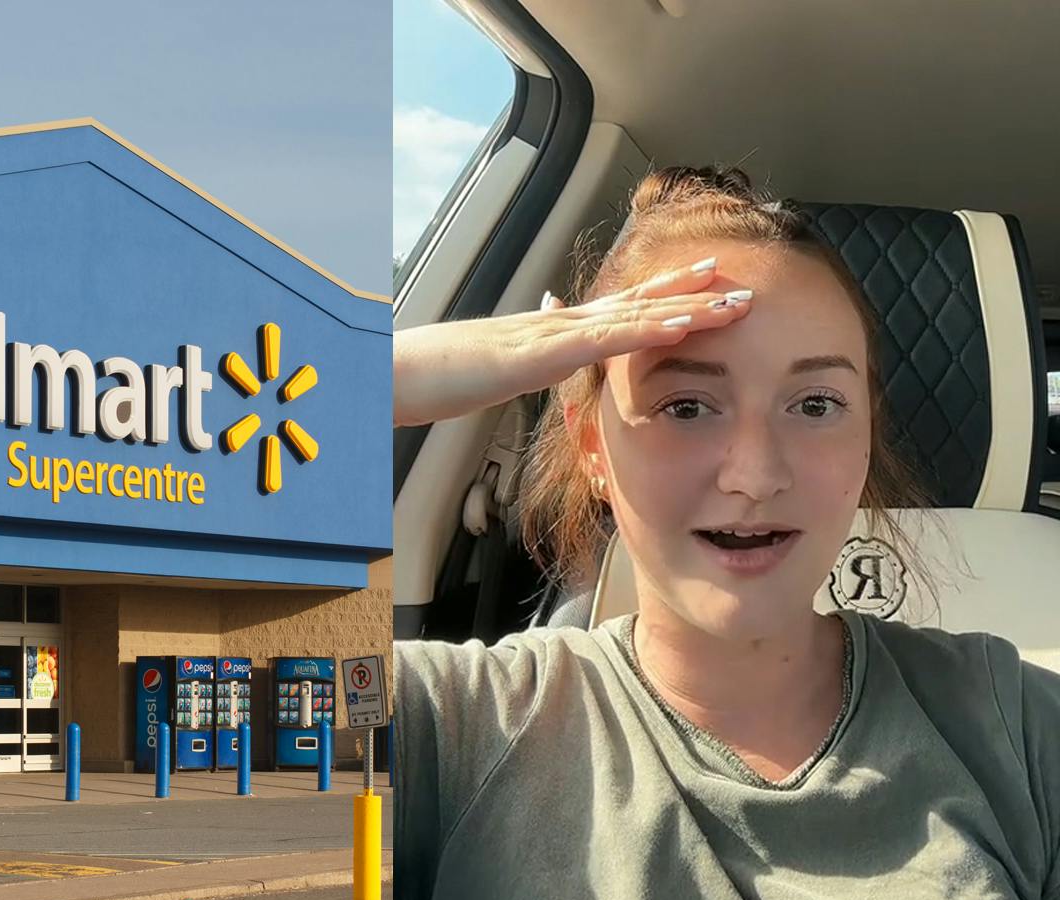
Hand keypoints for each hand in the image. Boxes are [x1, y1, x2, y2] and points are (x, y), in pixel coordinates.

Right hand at [392, 257, 753, 425]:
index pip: (623, 305)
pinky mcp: (547, 354)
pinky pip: (609, 340)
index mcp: (555, 329)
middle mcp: (563, 322)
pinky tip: (685, 325)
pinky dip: (651, 330)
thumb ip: (528, 351)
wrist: (405, 370)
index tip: (709, 279)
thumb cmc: (444, 372)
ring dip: (690, 307)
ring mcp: (557, 334)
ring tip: (735, 302)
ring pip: (635, 316)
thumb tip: (544, 337)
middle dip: (695, 292)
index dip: (669, 290)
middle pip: (641, 301)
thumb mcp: (497, 364)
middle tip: (744, 284)